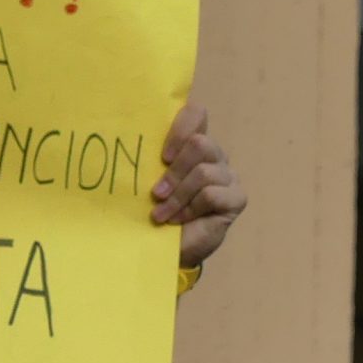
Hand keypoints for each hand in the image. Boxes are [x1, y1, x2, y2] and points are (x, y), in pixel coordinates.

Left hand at [151, 103, 245, 267]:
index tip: (162, 156)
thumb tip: (127, 141)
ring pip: (203, 172)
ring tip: (161, 214)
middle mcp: (214, 155)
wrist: (165, 250)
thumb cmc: (156, 211)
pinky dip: (189, 209)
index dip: (179, 128)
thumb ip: (148, 160)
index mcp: (192, 144)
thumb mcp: (147, 182)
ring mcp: (228, 176)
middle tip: (157, 192)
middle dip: (174, 171)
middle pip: (199, 143)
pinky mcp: (236, 198)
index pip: (196, 113)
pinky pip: (211, 194)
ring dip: (177, 196)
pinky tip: (178, 220)